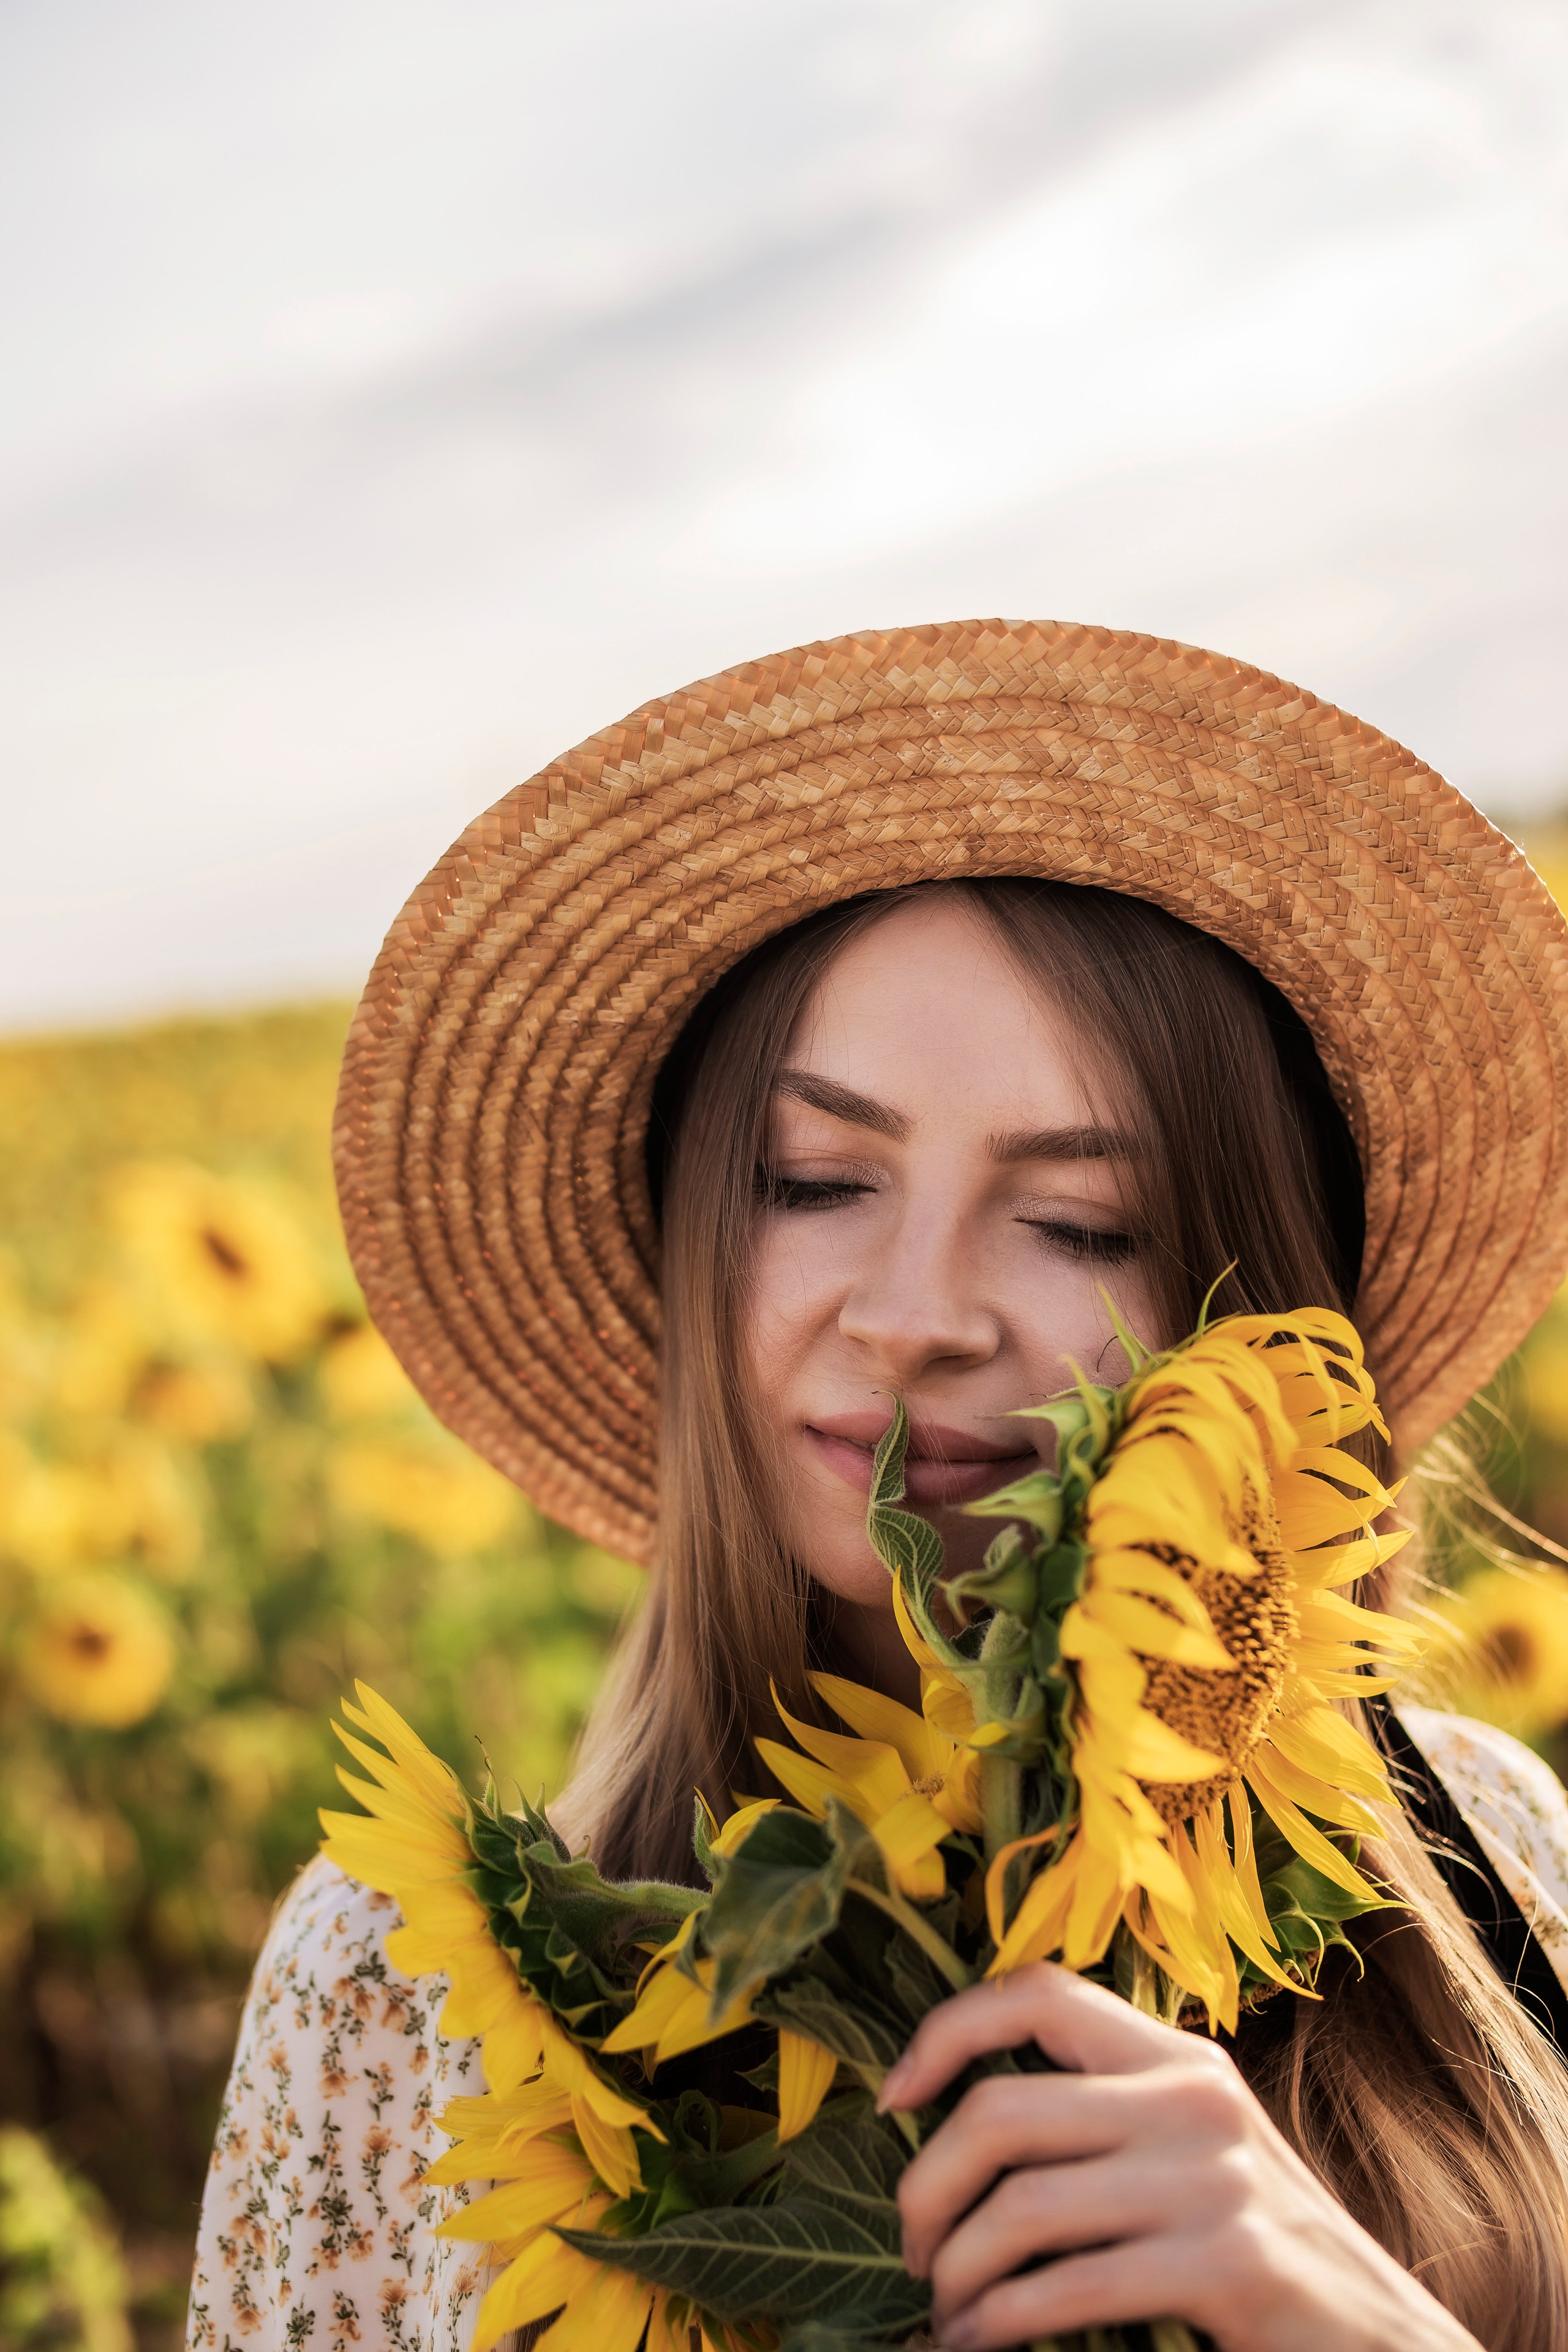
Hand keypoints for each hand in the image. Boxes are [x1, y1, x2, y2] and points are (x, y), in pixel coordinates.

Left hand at [878, 1964, 1482, 2351]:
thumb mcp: (1191, 2155)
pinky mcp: (1229, 2263)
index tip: (893, 2100)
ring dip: (957, 2269)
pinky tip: (978, 2341)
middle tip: (911, 2247)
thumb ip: (1104, 2123)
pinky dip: (1000, 2319)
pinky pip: (1069, 2284)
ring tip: (944, 2308)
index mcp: (1178, 2057)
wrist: (1383, 2339)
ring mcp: (1215, 2179)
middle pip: (1002, 2110)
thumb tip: (950, 2127)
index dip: (947, 2032)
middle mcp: (1194, 2098)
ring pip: (1022, 2205)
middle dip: (926, 2185)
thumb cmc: (1261, 2252)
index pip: (1040, 1992)